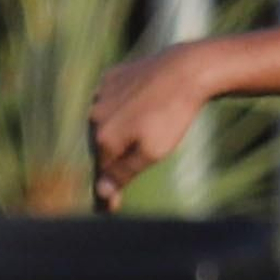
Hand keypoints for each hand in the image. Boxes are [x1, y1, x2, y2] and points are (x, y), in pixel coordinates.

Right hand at [89, 43, 211, 210]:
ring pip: (105, 124)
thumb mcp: (151, 153)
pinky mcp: (111, 77)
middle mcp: (94, 115)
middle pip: (101, 148)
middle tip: (120, 184)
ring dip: (116, 135)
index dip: (107, 191)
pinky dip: (121, 111)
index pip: (101, 172)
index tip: (109, 209)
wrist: (184, 70)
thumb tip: (101, 192)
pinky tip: (138, 112)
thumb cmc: (171, 116)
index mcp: (103, 138)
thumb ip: (123, 173)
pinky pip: (112, 102)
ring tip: (136, 140)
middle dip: (111, 163)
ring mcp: (101, 93)